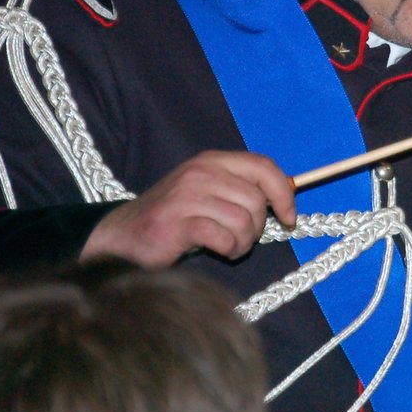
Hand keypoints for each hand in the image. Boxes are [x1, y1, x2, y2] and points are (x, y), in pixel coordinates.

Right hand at [83, 150, 297, 267]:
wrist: (123, 237)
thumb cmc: (175, 219)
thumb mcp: (209, 192)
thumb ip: (242, 189)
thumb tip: (285, 196)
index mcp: (212, 160)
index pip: (263, 167)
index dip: (283, 193)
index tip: (289, 217)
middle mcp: (200, 172)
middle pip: (256, 200)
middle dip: (258, 227)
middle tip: (241, 238)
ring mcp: (186, 196)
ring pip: (243, 221)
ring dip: (243, 242)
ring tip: (228, 246)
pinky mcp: (176, 222)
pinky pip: (223, 237)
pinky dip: (228, 249)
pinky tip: (218, 251)